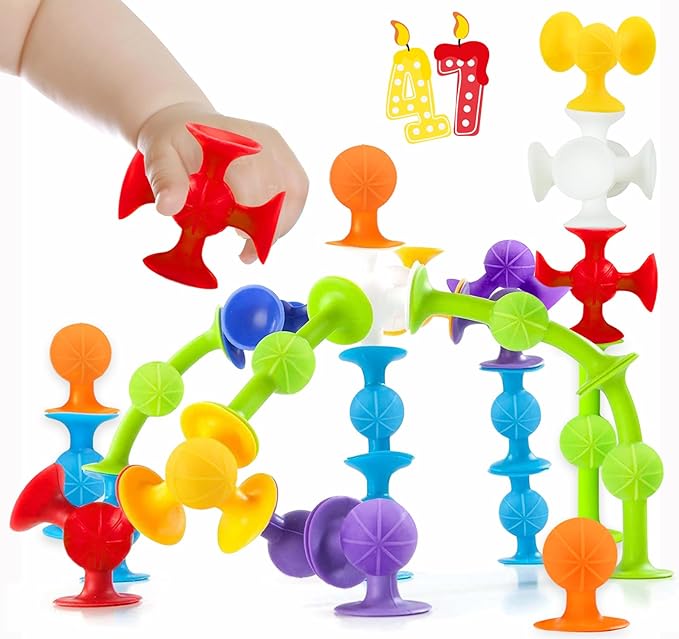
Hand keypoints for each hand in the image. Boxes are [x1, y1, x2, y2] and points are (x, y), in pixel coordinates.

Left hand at [136, 102, 308, 262]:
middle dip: (268, 230)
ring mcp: (277, 147)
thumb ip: (165, 180)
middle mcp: (262, 140)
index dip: (252, 225)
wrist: (184, 123)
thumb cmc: (171, 144)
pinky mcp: (284, 155)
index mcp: (233, 140)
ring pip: (295, 193)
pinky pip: (297, 189)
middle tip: (247, 253)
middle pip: (281, 194)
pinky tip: (265, 228)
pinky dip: (285, 214)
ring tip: (255, 242)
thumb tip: (168, 207)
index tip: (242, 250)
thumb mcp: (158, 158)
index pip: (253, 189)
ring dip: (280, 224)